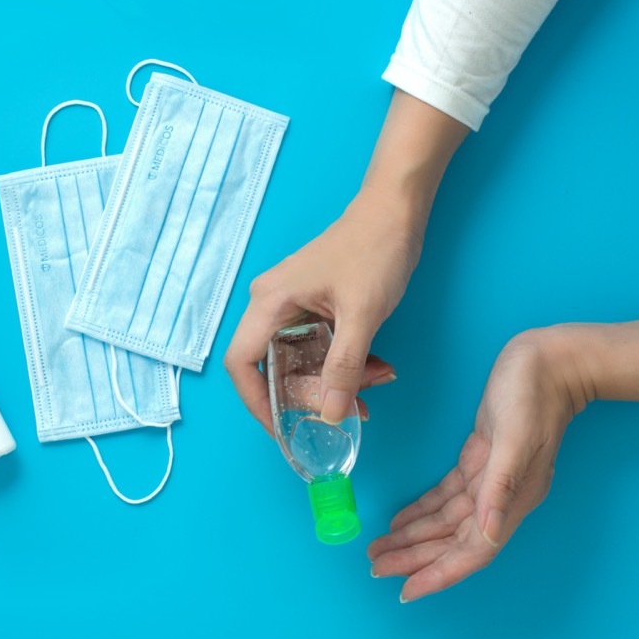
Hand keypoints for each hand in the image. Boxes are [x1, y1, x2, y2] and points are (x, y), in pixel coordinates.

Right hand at [224, 192, 420, 432]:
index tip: (285, 428)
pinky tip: (376, 366)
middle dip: (312, 393)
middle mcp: (271, 304)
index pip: (241, 363)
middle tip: (354, 405)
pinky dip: (341, 363)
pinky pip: (316, 347)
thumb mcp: (362, 315)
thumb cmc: (374, 250)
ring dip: (334, 379)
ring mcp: (291, 304)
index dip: (257, 402)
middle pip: (274, 367)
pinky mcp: (311, 305)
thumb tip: (329, 415)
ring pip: (299, 360)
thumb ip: (344, 368)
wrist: (396, 211)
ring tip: (377, 380)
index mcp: (269, 302)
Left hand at [368, 322, 638, 601]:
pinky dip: (423, 510)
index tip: (406, 590)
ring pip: (446, 521)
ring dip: (413, 537)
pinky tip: (400, 520)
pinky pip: (447, 496)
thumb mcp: (514, 438)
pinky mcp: (481, 459)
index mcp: (511, 499)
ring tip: (379, 550)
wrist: (553, 360)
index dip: (439, 573)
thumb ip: (500, 487)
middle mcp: (500, 497)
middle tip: (375, 567)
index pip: (472, 551)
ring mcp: (491, 479)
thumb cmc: (534, 394)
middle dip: (415, 557)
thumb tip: (488, 533)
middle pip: (452, 541)